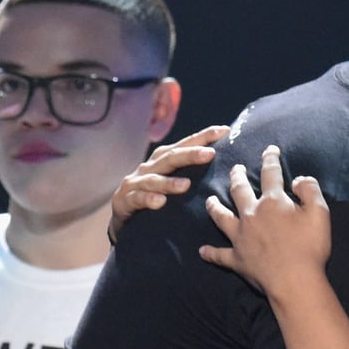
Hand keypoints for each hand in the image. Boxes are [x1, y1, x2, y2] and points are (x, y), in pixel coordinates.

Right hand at [108, 126, 226, 243]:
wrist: (121, 218)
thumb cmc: (154, 197)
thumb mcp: (172, 183)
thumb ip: (192, 174)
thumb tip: (227, 168)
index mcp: (163, 160)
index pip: (185, 145)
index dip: (204, 137)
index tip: (225, 131)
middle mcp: (149, 167)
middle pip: (171, 158)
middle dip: (190, 154)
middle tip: (211, 154)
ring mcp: (135, 183)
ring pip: (153, 180)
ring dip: (169, 182)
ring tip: (186, 185)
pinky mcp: (124, 201)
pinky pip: (137, 199)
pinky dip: (148, 199)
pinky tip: (160, 202)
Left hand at [199, 146, 331, 298]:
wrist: (294, 282)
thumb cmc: (310, 247)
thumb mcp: (320, 213)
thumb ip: (310, 190)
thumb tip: (298, 179)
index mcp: (273, 202)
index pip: (270, 174)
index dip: (270, 159)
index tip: (269, 150)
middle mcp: (252, 215)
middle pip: (239, 190)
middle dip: (236, 176)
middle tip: (234, 168)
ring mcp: (240, 237)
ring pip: (221, 217)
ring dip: (214, 207)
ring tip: (209, 200)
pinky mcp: (237, 259)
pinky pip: (219, 255)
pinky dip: (210, 253)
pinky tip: (202, 251)